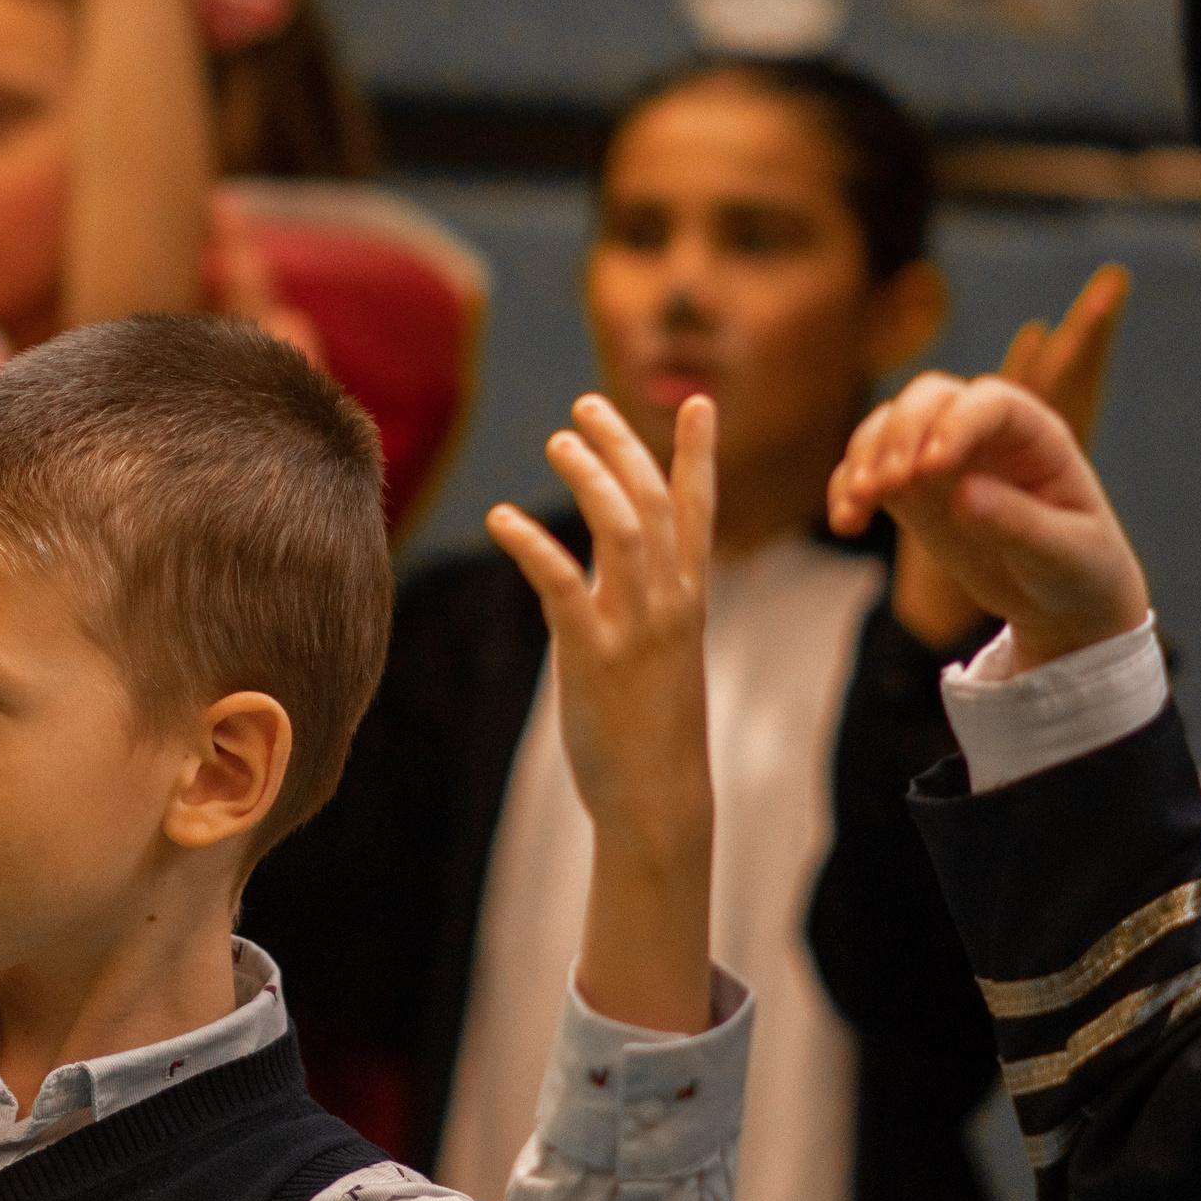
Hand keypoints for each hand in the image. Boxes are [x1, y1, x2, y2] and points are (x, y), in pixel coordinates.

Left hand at [489, 395, 716, 1033]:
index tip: (699, 401)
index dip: (697, 454)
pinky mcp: (594, 657)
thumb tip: (592, 577)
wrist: (659, 799)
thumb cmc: (652, 728)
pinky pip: (564, 586)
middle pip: (655, 502)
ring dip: (590, 478)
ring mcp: (636, 629)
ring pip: (622, 530)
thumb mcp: (655, 655)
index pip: (699, 511)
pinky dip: (532, 545)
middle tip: (587, 404)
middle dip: (625, 446)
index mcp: (688, 600)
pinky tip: (501, 517)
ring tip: (558, 440)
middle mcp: (670, 604)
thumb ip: (631, 607)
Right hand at [831, 372, 1148, 672]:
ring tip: (858, 503)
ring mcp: (943, 458)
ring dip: (864, 457)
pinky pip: (866, 471)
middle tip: (885, 485)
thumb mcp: (1064, 554)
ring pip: (889, 426)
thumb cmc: (1081, 569)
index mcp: (1036, 435)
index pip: (990, 402)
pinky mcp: (912, 490)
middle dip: (899, 433)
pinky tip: (846, 523)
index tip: (928, 468)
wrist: (1062, 601)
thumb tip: (963, 495)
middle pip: (929, 397)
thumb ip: (1020, 524)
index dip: (954, 423)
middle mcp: (985, 434)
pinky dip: (846, 489)